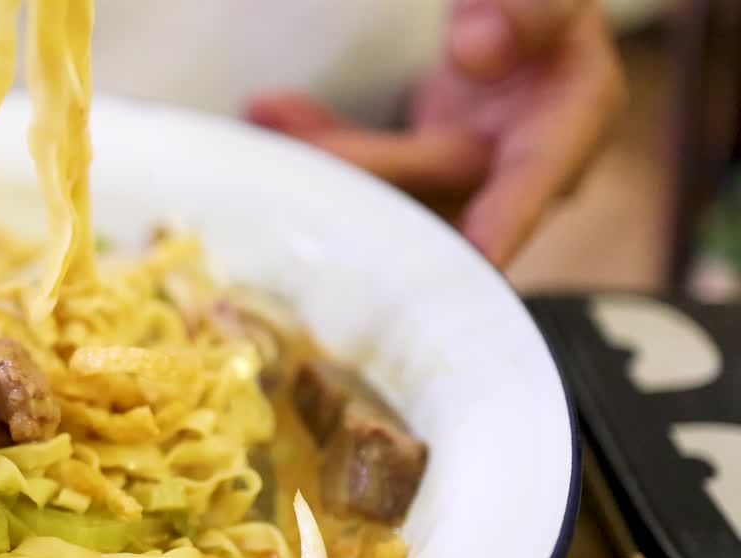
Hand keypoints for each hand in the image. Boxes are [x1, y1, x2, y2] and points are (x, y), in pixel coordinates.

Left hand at [246, 0, 626, 268]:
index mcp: (570, 125)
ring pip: (392, 188)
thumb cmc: (548, 12)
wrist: (525, 26)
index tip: (479, 253)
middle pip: (438, 185)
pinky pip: (364, 166)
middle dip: (372, 174)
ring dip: (330, 158)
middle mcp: (513, 167)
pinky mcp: (418, 170)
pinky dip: (320, 138)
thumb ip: (532, 11)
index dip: (507, 218)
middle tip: (309, 158)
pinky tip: (270, 113)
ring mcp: (460, 175)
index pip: (537, 176)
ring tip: (268, 126)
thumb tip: (475, 52)